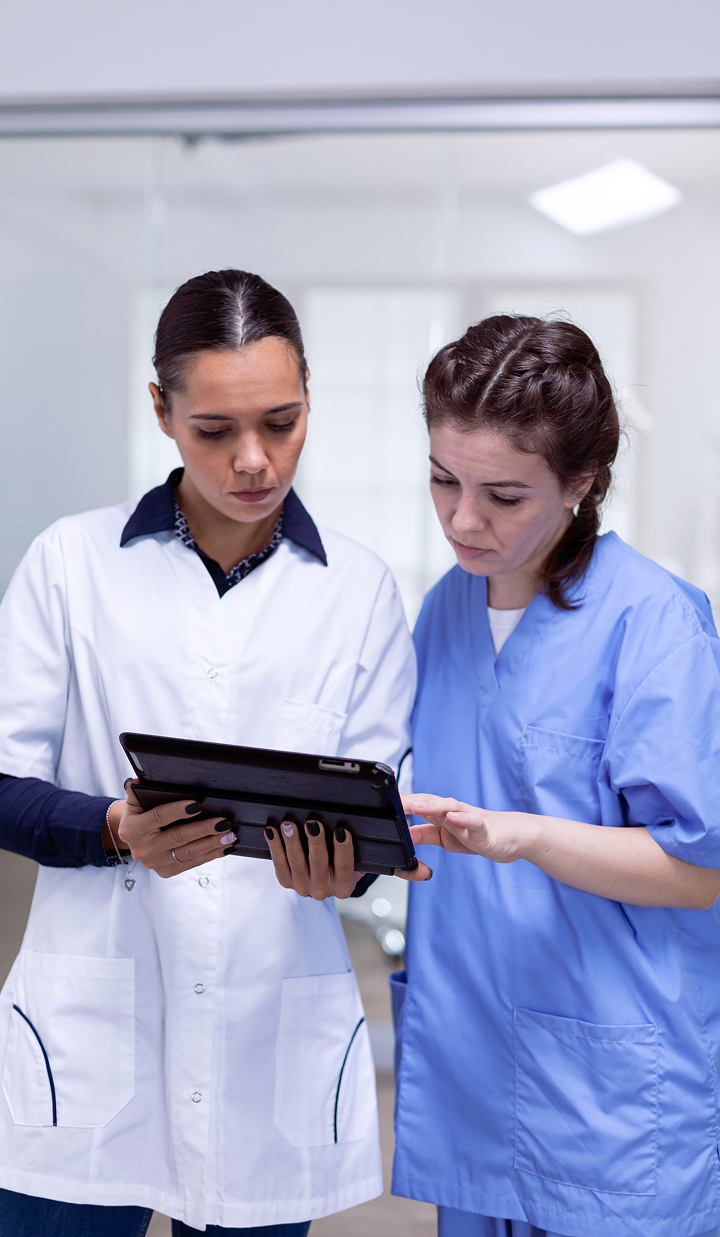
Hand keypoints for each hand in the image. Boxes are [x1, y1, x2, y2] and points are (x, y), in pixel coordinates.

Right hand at [106, 781, 237, 878]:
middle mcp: (142, 849)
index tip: (198, 805)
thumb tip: (141, 778)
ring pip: (187, 853)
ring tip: (229, 835)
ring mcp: (154, 863)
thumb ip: (138, 789)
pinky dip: (209, 855)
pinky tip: (224, 848)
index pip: (158, 817)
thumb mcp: (134, 800)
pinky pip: (191, 863)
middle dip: (204, 829)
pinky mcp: (165, 871)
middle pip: (178, 838)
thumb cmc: (138, 814)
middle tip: (223, 822)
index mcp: (131, 829)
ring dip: (212, 844)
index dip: (177, 810)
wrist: (132, 837)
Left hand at [266, 819, 432, 899]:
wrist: (328, 869)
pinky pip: (280, 865)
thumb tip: (426, 873)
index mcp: (346, 888)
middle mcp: (323, 891)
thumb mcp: (376, 863)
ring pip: (297, 864)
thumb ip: (401, 867)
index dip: (343, 850)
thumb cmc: (355, 859)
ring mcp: (303, 887)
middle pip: (318, 865)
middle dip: (315, 842)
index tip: (342, 829)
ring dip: (292, 843)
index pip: (346, 869)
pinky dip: (275, 847)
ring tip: (291, 822)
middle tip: (313, 821)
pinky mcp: (286, 881)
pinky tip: (274, 829)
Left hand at [402, 793, 538, 863]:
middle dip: (410, 801)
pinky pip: (473, 822)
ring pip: (449, 807)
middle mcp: (452, 812)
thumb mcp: (444, 838)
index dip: (399, 804)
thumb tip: (402, 835)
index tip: (379, 803)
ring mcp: (468, 819)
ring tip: (417, 805)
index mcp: (441, 814)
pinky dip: (463, 818)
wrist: (512, 837)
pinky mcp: (484, 830)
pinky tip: (453, 817)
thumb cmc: (477, 834)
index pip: (417, 805)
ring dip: (433, 804)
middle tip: (391, 800)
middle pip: (429, 802)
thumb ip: (424, 834)